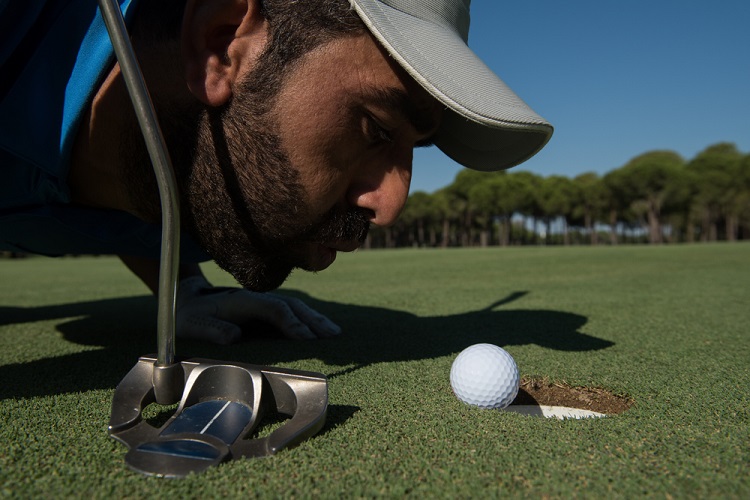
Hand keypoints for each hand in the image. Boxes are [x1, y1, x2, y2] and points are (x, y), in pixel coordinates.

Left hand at [175, 276, 341, 344]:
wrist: (187, 299)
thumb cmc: (191, 316)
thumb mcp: (193, 325)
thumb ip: (212, 330)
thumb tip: (234, 337)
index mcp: (243, 300)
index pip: (274, 309)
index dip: (291, 323)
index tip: (306, 338)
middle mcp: (258, 298)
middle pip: (292, 306)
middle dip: (313, 321)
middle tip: (333, 337)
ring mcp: (264, 301)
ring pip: (296, 307)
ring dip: (316, 319)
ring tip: (335, 333)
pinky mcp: (267, 307)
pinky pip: (293, 311)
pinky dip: (310, 319)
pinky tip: (322, 328)